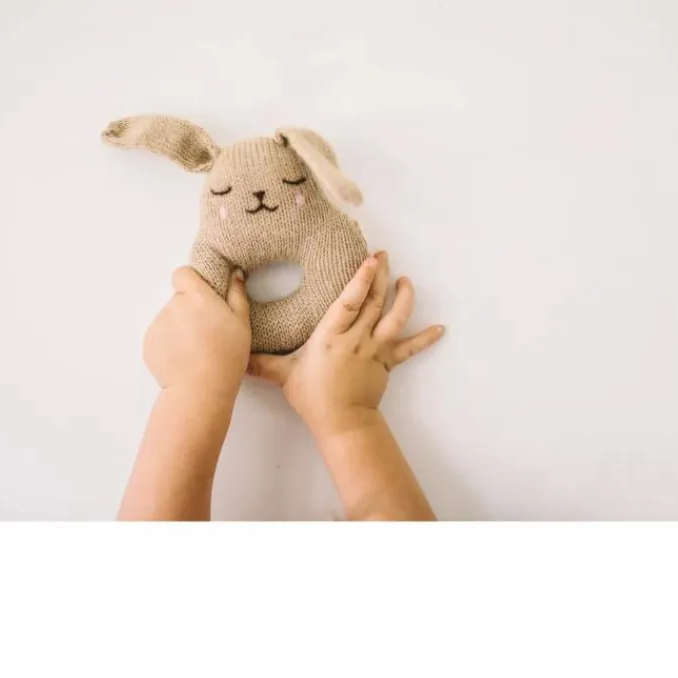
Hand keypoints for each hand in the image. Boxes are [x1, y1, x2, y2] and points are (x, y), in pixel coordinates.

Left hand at [143, 266, 251, 400]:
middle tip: (206, 331)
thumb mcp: (241, 322)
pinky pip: (160, 336)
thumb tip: (234, 273)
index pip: (183, 274)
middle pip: (179, 299)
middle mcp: (173, 305)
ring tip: (196, 350)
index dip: (191, 282)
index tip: (202, 296)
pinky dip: (169, 344)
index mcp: (196, 296)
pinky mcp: (148, 342)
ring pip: (169, 318)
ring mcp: (158, 324)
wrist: (199, 390)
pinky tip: (184, 358)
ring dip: (180, 327)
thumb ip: (236, 293)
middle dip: (190, 309)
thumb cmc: (225, 356)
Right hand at [247, 251, 444, 436]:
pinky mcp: (388, 362)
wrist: (342, 423)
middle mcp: (357, 338)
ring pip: (395, 318)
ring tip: (405, 280)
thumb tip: (237, 355)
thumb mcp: (285, 376)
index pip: (349, 301)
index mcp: (331, 336)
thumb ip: (262, 362)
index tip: (370, 258)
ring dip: (403, 297)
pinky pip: (410, 348)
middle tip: (384, 254)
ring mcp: (376, 350)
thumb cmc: (313, 398)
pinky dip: (426, 338)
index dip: (361, 278)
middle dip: (380, 276)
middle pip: (373, 302)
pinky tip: (441, 328)